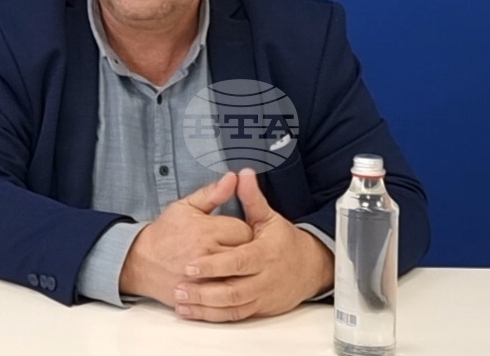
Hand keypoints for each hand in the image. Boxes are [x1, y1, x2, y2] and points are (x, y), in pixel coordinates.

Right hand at [120, 171, 252, 303]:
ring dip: (239, 271)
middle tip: (234, 248)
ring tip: (231, 265)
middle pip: (246, 254)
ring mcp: (205, 278)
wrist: (141, 262)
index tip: (235, 233)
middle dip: (245, 250)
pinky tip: (223, 280)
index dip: (243, 231)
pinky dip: (229, 287)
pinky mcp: (202, 295)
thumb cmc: (165, 233)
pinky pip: (228, 294)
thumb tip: (232, 178)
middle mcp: (207, 254)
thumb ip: (212, 193)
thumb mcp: (185, 207)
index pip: (244, 230)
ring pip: (240, 275)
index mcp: (205, 230)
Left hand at [173, 168, 333, 321]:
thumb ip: (252, 198)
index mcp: (264, 254)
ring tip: (181, 300)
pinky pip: (235, 316)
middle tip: (179, 286)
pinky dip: (213, 316)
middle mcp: (264, 278)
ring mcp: (261, 296)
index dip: (214, 265)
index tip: (190, 265)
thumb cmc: (284, 241)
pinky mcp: (259, 309)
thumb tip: (242, 173)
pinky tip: (193, 311)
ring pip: (232, 306)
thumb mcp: (269, 217)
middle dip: (205, 290)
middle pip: (233, 289)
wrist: (310, 268)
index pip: (237, 262)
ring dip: (205, 306)